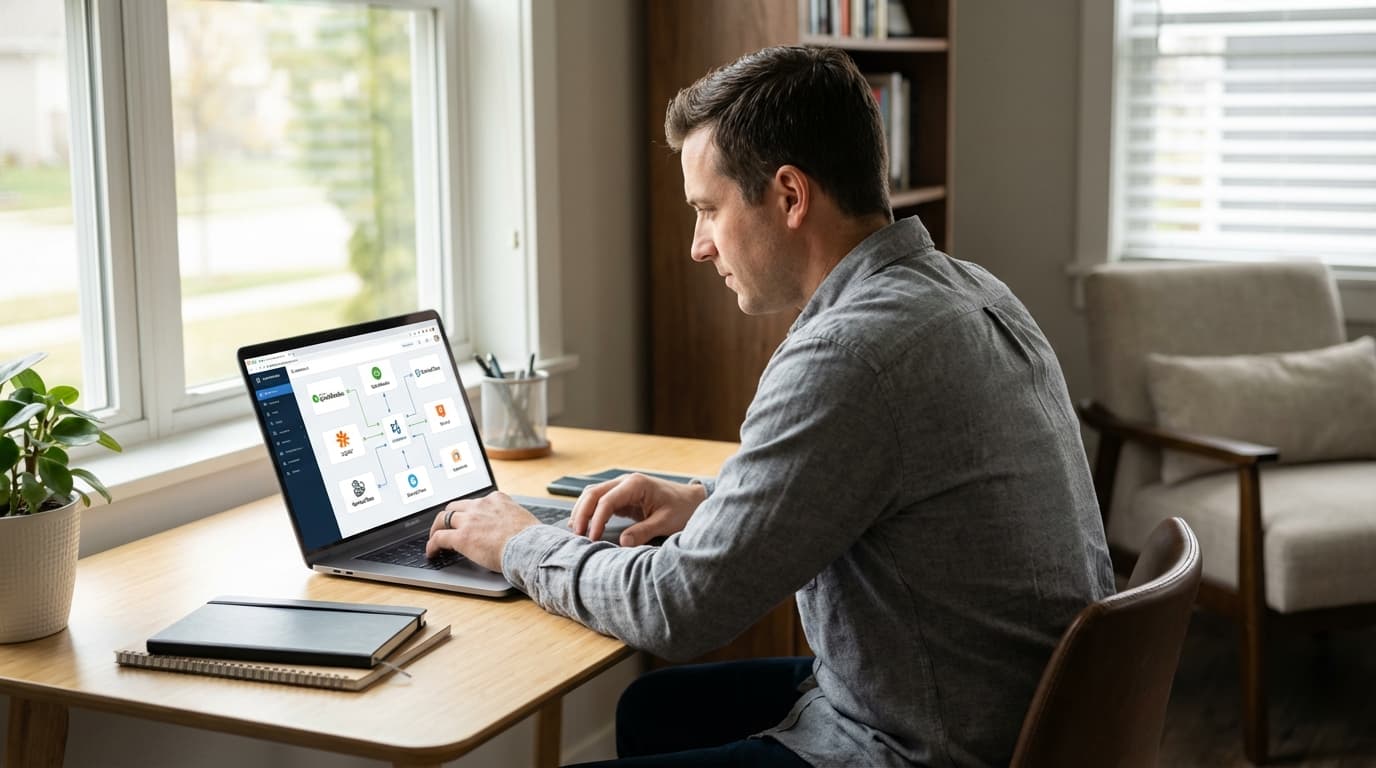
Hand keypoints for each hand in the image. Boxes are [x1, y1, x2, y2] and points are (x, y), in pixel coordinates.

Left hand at [426, 492, 538, 571]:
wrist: (530, 547)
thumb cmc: (532, 539)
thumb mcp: (522, 519)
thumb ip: (511, 519)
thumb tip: (511, 530)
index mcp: (497, 499)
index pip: (476, 501)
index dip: (469, 511)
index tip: (467, 518)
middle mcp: (481, 505)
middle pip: (455, 506)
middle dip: (449, 516)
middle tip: (446, 526)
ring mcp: (470, 520)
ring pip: (443, 518)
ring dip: (437, 528)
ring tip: (434, 538)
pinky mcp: (462, 537)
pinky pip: (439, 538)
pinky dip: (432, 545)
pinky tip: (431, 552)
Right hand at [569, 473, 706, 546]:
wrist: (692, 501)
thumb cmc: (682, 509)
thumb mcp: (666, 522)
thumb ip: (644, 531)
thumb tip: (622, 543)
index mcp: (635, 484)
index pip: (606, 500)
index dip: (596, 520)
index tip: (592, 538)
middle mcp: (625, 482)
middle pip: (593, 493)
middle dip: (582, 513)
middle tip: (577, 536)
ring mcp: (622, 488)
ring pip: (592, 495)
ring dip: (582, 511)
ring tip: (576, 532)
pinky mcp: (622, 497)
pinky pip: (600, 501)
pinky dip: (590, 512)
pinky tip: (584, 526)